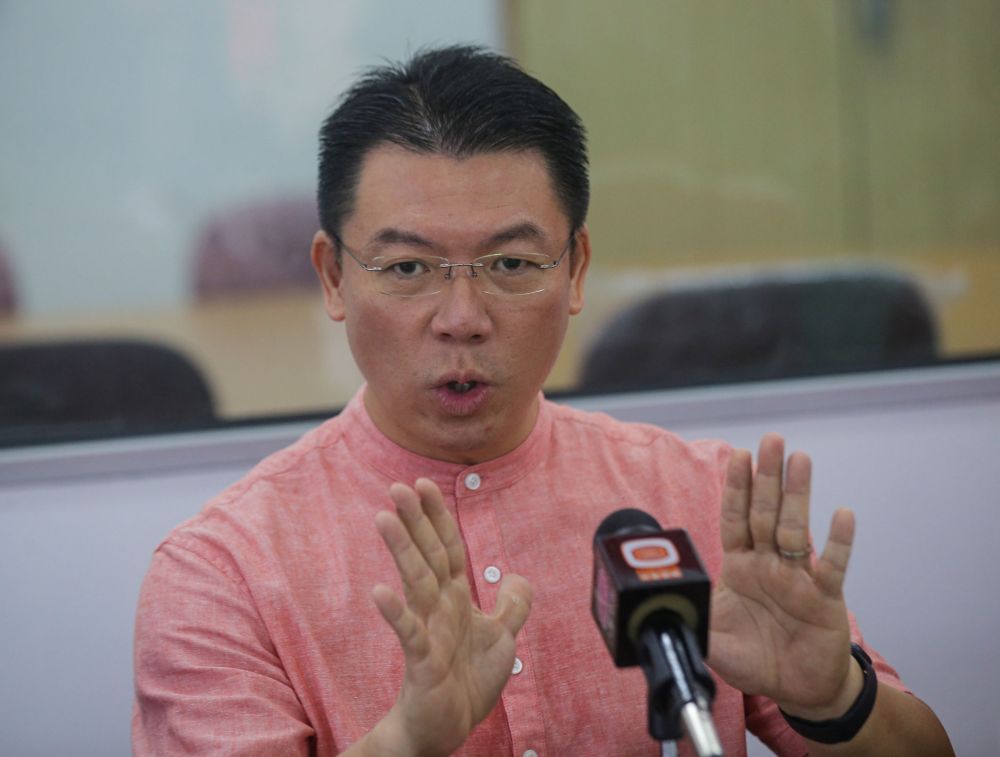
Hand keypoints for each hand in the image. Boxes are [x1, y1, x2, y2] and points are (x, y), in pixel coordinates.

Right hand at [369, 478, 532, 756]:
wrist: (450, 727)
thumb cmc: (469, 682)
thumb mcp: (502, 639)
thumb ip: (512, 606)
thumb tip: (517, 575)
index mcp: (456, 597)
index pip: (448, 547)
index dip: (439, 516)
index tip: (424, 484)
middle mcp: (439, 607)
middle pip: (428, 555)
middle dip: (415, 521)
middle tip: (396, 487)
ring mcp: (428, 630)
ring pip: (415, 582)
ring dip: (401, 550)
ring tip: (383, 518)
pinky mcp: (422, 661)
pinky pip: (409, 633)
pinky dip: (396, 613)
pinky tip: (380, 591)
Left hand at [708, 434, 862, 719]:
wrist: (799, 690)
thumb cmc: (756, 661)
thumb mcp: (714, 643)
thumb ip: (693, 622)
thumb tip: (664, 608)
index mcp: (740, 567)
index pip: (735, 519)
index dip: (736, 488)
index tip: (737, 456)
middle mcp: (768, 564)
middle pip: (766, 512)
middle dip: (766, 476)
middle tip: (771, 439)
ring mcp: (797, 578)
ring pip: (796, 528)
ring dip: (797, 494)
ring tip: (799, 458)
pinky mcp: (825, 598)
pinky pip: (831, 566)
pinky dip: (837, 541)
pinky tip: (842, 514)